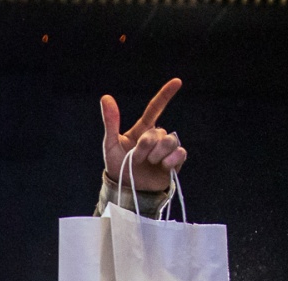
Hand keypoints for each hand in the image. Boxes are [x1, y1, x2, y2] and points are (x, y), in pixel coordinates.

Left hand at [101, 78, 186, 192]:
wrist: (126, 191)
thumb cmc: (118, 168)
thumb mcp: (110, 145)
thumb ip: (111, 122)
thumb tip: (106, 97)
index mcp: (142, 130)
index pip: (155, 108)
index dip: (165, 95)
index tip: (177, 82)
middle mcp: (156, 137)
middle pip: (158, 132)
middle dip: (145, 146)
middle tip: (136, 159)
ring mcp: (166, 150)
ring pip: (170, 141)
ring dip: (157, 154)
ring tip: (149, 164)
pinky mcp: (174, 163)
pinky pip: (180, 153)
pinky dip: (172, 159)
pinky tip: (164, 166)